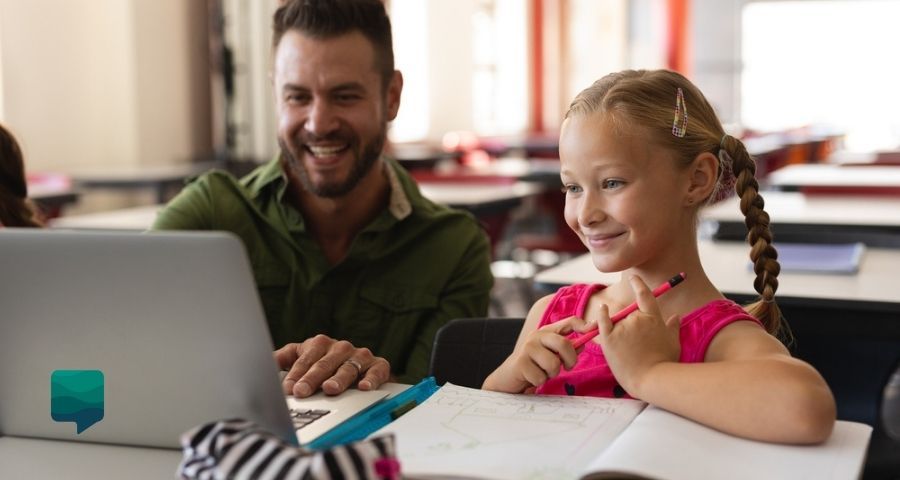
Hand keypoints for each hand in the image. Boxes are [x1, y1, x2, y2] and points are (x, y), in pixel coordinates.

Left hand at [273, 334, 390, 397]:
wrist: (360, 368)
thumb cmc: (325, 364)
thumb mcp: (301, 358)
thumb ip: (281, 360)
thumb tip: (255, 362)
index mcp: (319, 344)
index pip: (305, 359)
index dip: (296, 374)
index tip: (288, 389)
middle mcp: (340, 347)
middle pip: (324, 364)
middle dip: (312, 378)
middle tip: (302, 391)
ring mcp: (360, 355)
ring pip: (348, 367)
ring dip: (339, 379)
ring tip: (330, 389)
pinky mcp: (378, 365)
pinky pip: (376, 370)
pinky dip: (371, 378)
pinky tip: (364, 387)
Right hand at [503, 316, 593, 390]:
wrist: (509, 376)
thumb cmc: (535, 364)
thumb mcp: (552, 354)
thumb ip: (567, 349)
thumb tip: (584, 343)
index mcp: (547, 331)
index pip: (569, 322)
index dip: (583, 325)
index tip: (594, 329)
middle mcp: (536, 336)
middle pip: (564, 344)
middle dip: (570, 360)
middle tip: (567, 367)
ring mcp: (527, 348)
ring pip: (553, 364)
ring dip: (552, 374)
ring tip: (544, 372)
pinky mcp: (521, 363)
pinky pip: (541, 377)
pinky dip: (540, 381)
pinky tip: (532, 377)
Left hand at [596, 275, 680, 396]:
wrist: (651, 379)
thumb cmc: (665, 363)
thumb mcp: (673, 343)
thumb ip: (672, 328)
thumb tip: (676, 316)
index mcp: (653, 318)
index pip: (644, 295)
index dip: (638, 284)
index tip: (633, 277)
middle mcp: (636, 319)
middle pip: (630, 313)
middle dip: (632, 324)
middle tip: (637, 344)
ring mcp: (622, 328)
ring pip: (618, 321)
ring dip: (620, 328)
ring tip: (629, 350)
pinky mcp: (609, 338)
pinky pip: (603, 321)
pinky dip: (602, 314)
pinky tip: (603, 309)